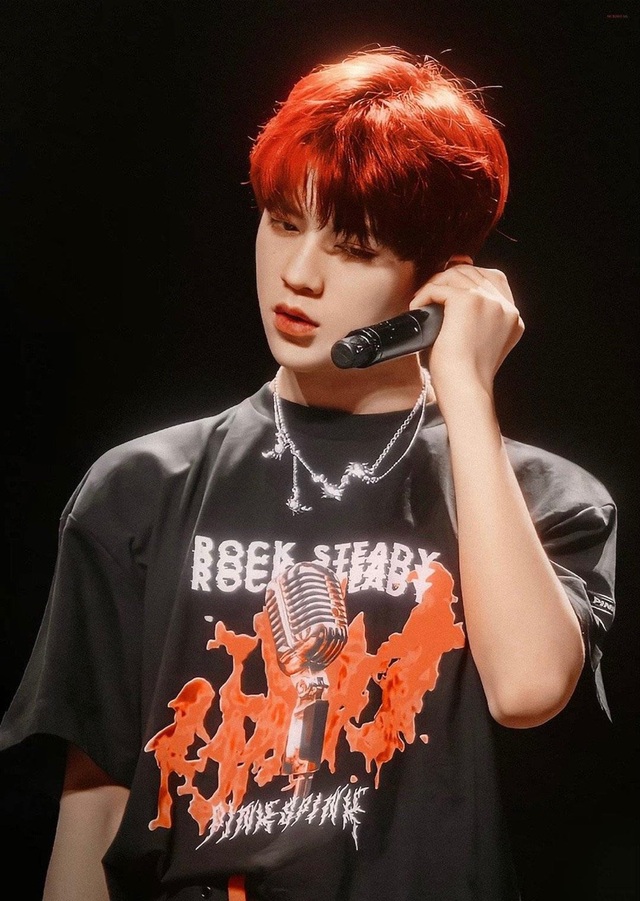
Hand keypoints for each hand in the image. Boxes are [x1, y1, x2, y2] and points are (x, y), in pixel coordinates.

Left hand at [409, 257, 522, 400]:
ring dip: (434, 285)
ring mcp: (489, 302)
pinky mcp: (469, 301)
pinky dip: (424, 295)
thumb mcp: (479, 344)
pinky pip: (439, 287)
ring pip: (455, 275)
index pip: (493, 278)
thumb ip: (478, 321)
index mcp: (512, 317)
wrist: (464, 388)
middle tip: (429, 293)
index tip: (446, 285)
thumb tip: (450, 300)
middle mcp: (505, 307)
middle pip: (473, 272)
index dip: (467, 277)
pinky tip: (417, 308)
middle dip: (447, 279)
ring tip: (421, 302)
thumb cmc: (464, 376)